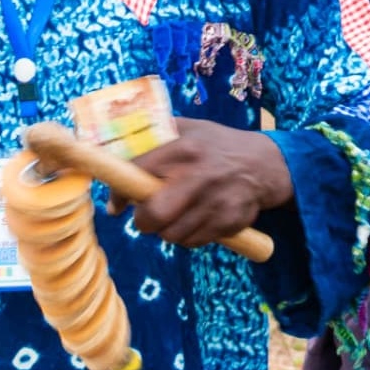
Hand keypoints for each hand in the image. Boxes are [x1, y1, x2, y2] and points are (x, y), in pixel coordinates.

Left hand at [128, 118, 293, 248]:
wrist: (265, 164)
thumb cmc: (214, 145)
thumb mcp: (186, 128)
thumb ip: (149, 137)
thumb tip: (104, 151)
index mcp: (185, 147)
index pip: (137, 174)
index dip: (121, 193)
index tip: (118, 204)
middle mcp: (201, 175)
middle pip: (154, 215)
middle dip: (144, 221)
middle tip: (147, 217)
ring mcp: (218, 200)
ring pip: (172, 235)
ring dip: (167, 230)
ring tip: (176, 215)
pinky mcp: (231, 221)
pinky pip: (194, 241)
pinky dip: (189, 236)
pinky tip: (196, 219)